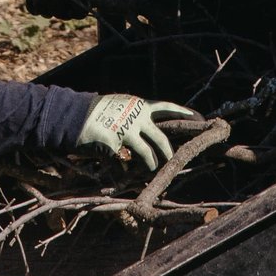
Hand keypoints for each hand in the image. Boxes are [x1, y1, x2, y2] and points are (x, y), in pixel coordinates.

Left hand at [14, 0, 96, 19]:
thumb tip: (84, 7)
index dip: (79, 8)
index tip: (72, 11)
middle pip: (69, 10)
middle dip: (59, 8)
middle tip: (51, 0)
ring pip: (54, 13)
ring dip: (45, 7)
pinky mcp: (38, 0)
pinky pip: (41, 12)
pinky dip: (35, 6)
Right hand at [78, 93, 205, 175]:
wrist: (74, 114)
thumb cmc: (98, 111)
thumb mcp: (121, 105)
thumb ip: (137, 115)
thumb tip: (152, 127)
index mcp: (139, 105)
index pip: (167, 108)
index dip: (185, 113)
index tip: (202, 118)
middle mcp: (136, 118)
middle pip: (161, 140)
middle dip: (168, 153)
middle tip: (171, 160)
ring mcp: (125, 133)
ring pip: (146, 155)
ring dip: (150, 164)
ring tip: (150, 169)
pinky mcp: (114, 147)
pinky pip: (124, 163)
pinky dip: (124, 168)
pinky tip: (121, 170)